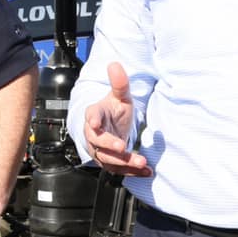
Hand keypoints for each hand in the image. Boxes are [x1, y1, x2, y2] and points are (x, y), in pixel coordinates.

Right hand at [84, 62, 150, 176]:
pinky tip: (146, 171)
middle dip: (110, 146)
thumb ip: (119, 83)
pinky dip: (132, 172)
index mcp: (94, 115)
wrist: (111, 126)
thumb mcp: (119, 96)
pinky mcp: (109, 162)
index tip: (94, 123)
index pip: (91, 117)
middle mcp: (94, 135)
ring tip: (142, 162)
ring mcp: (100, 150)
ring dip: (124, 162)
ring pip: (108, 159)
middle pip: (98, 142)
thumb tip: (115, 64)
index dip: (92, 120)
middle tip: (122, 147)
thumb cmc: (113, 110)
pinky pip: (119, 169)